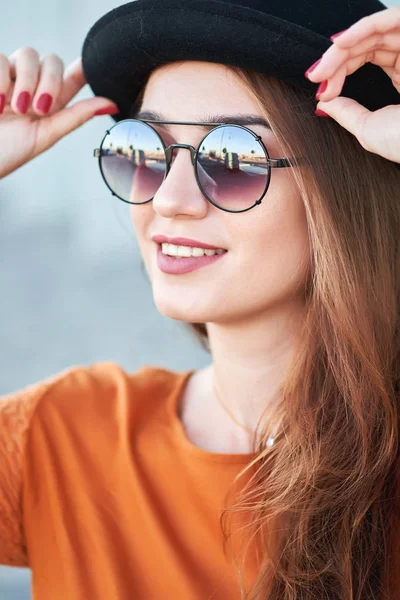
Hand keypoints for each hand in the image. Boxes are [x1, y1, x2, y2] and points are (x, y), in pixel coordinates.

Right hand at [0, 47, 118, 178]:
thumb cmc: (9, 151)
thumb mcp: (46, 135)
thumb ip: (76, 116)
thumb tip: (112, 104)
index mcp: (50, 102)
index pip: (72, 76)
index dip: (84, 67)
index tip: (92, 66)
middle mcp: (31, 85)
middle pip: (52, 60)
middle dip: (49, 81)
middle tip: (39, 109)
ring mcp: (9, 78)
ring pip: (28, 54)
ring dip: (26, 82)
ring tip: (15, 109)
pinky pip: (0, 58)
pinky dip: (1, 80)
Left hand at [305, 7, 399, 163]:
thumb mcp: (368, 129)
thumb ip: (346, 113)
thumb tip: (323, 104)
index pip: (365, 59)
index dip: (339, 70)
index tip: (321, 89)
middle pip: (366, 43)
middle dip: (335, 59)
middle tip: (315, 75)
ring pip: (374, 31)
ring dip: (344, 46)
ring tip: (323, 65)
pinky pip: (391, 21)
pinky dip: (363, 28)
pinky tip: (340, 43)